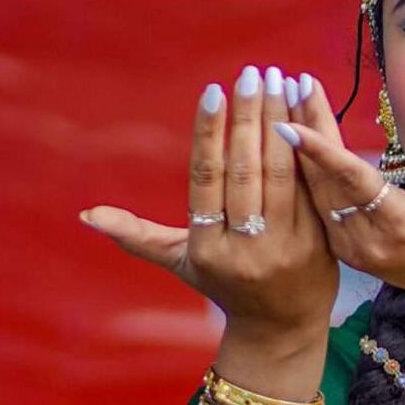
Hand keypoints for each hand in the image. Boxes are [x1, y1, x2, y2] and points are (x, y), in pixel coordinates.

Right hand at [81, 65, 339, 347]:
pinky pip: (310, 188)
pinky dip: (307, 149)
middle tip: (251, 74)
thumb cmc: (224, 286)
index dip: (209, 133)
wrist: (280, 330)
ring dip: (280, 123)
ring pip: (281, 175)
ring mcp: (284, 246)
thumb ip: (139, 236)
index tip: (214, 91)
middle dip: (248, 117)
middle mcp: (244, 247)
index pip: (207, 179)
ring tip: (278, 82)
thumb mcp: (181, 264)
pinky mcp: (317, 243)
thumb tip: (87, 215)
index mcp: (205, 247)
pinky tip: (305, 114)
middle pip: (246, 171)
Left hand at [270, 87, 404, 303]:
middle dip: (306, 131)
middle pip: (324, 179)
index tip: (289, 125)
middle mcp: (365, 239)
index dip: (320, 152)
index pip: (353, 180)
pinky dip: (302, 170)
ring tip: (288, 103)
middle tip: (292, 87)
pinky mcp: (336, 247)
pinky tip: (293, 140)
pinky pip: (313, 204)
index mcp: (398, 224)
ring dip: (298, 148)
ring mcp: (347, 247)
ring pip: (313, 191)